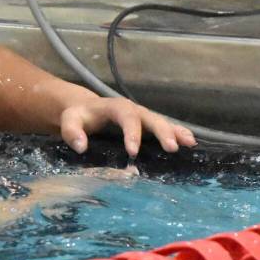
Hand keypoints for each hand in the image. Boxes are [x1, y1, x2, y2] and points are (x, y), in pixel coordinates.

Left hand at [59, 97, 195, 156]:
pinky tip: (190, 143)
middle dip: (162, 132)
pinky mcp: (146, 126)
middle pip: (150, 118)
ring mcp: (142, 117)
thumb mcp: (69, 121)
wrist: (84, 109)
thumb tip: (81, 147)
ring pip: (162, 122)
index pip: (126, 117)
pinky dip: (177, 133)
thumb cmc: (78, 116)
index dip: (131, 133)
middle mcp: (133, 110)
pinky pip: (164, 128)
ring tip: (189, 143)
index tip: (133, 151)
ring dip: (175, 132)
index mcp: (115, 107)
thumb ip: (72, 132)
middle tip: (172, 148)